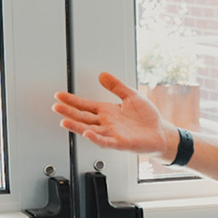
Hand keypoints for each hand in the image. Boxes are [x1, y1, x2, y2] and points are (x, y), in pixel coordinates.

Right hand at [53, 72, 177, 158]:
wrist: (161, 132)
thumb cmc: (147, 117)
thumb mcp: (132, 96)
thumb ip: (117, 86)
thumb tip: (103, 74)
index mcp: (108, 111)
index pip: (86, 105)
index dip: (72, 100)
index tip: (59, 95)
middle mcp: (107, 123)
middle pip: (84, 117)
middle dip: (69, 112)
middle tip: (56, 107)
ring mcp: (112, 133)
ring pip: (90, 129)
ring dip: (77, 126)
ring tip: (64, 121)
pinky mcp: (120, 142)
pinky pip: (105, 141)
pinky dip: (95, 138)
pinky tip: (87, 133)